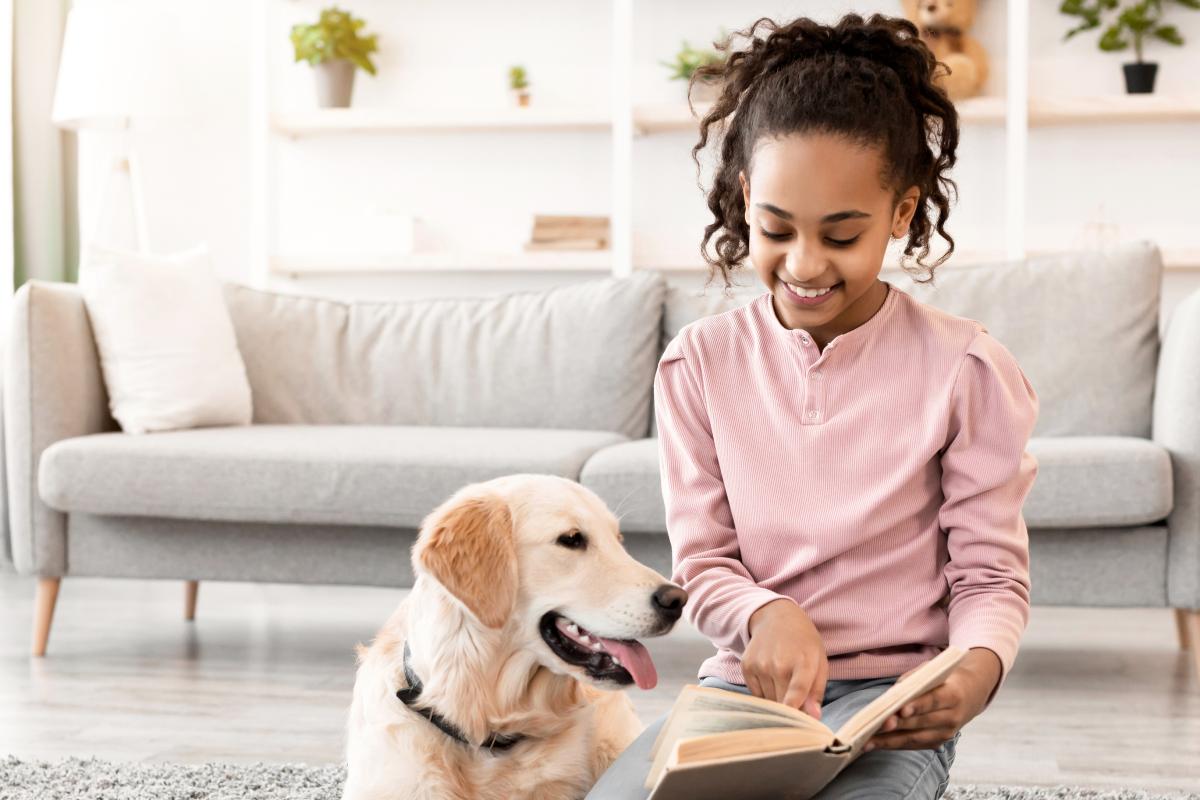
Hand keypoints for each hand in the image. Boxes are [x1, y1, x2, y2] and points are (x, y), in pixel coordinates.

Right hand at [743, 599, 827, 718]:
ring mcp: (760, 664)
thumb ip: (816, 691)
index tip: (796, 725)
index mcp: (803, 662)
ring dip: (777, 700)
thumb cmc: (803, 643)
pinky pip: (756, 694)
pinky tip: (771, 678)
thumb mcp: (819, 662)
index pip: (797, 692)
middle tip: (797, 704)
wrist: (776, 617)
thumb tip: (814, 717)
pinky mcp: (746, 666)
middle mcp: (778, 663)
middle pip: (782, 703)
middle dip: (790, 709)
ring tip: (783, 683)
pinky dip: (764, 693)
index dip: (795, 711)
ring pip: (769, 701)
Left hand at [864, 647, 1001, 751]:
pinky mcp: (939, 743)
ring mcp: (947, 733)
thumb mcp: (931, 671)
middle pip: (920, 723)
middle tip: (875, 727)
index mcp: (953, 695)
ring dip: (890, 742)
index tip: (900, 710)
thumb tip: (889, 697)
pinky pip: (915, 745)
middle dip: (897, 726)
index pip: (932, 701)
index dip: (916, 706)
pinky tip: (877, 744)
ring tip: (868, 741)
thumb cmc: (944, 678)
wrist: (971, 694)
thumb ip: (911, 681)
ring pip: (915, 739)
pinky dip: (895, 745)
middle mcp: (953, 717)